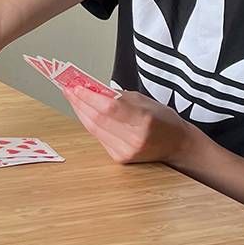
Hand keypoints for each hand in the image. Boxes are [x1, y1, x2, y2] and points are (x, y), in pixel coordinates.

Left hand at [61, 84, 202, 164]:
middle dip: (79, 102)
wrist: (176, 145)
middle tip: (67, 88)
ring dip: (80, 111)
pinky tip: (82, 111)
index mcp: (143, 121)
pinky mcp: (120, 158)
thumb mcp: (144, 100)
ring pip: (94, 129)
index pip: (109, 108)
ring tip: (71, 97)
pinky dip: (89, 123)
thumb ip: (117, 96)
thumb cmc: (162, 120)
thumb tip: (90, 89)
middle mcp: (134, 139)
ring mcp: (126, 151)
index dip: (89, 97)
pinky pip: (98, 137)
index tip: (75, 86)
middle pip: (98, 119)